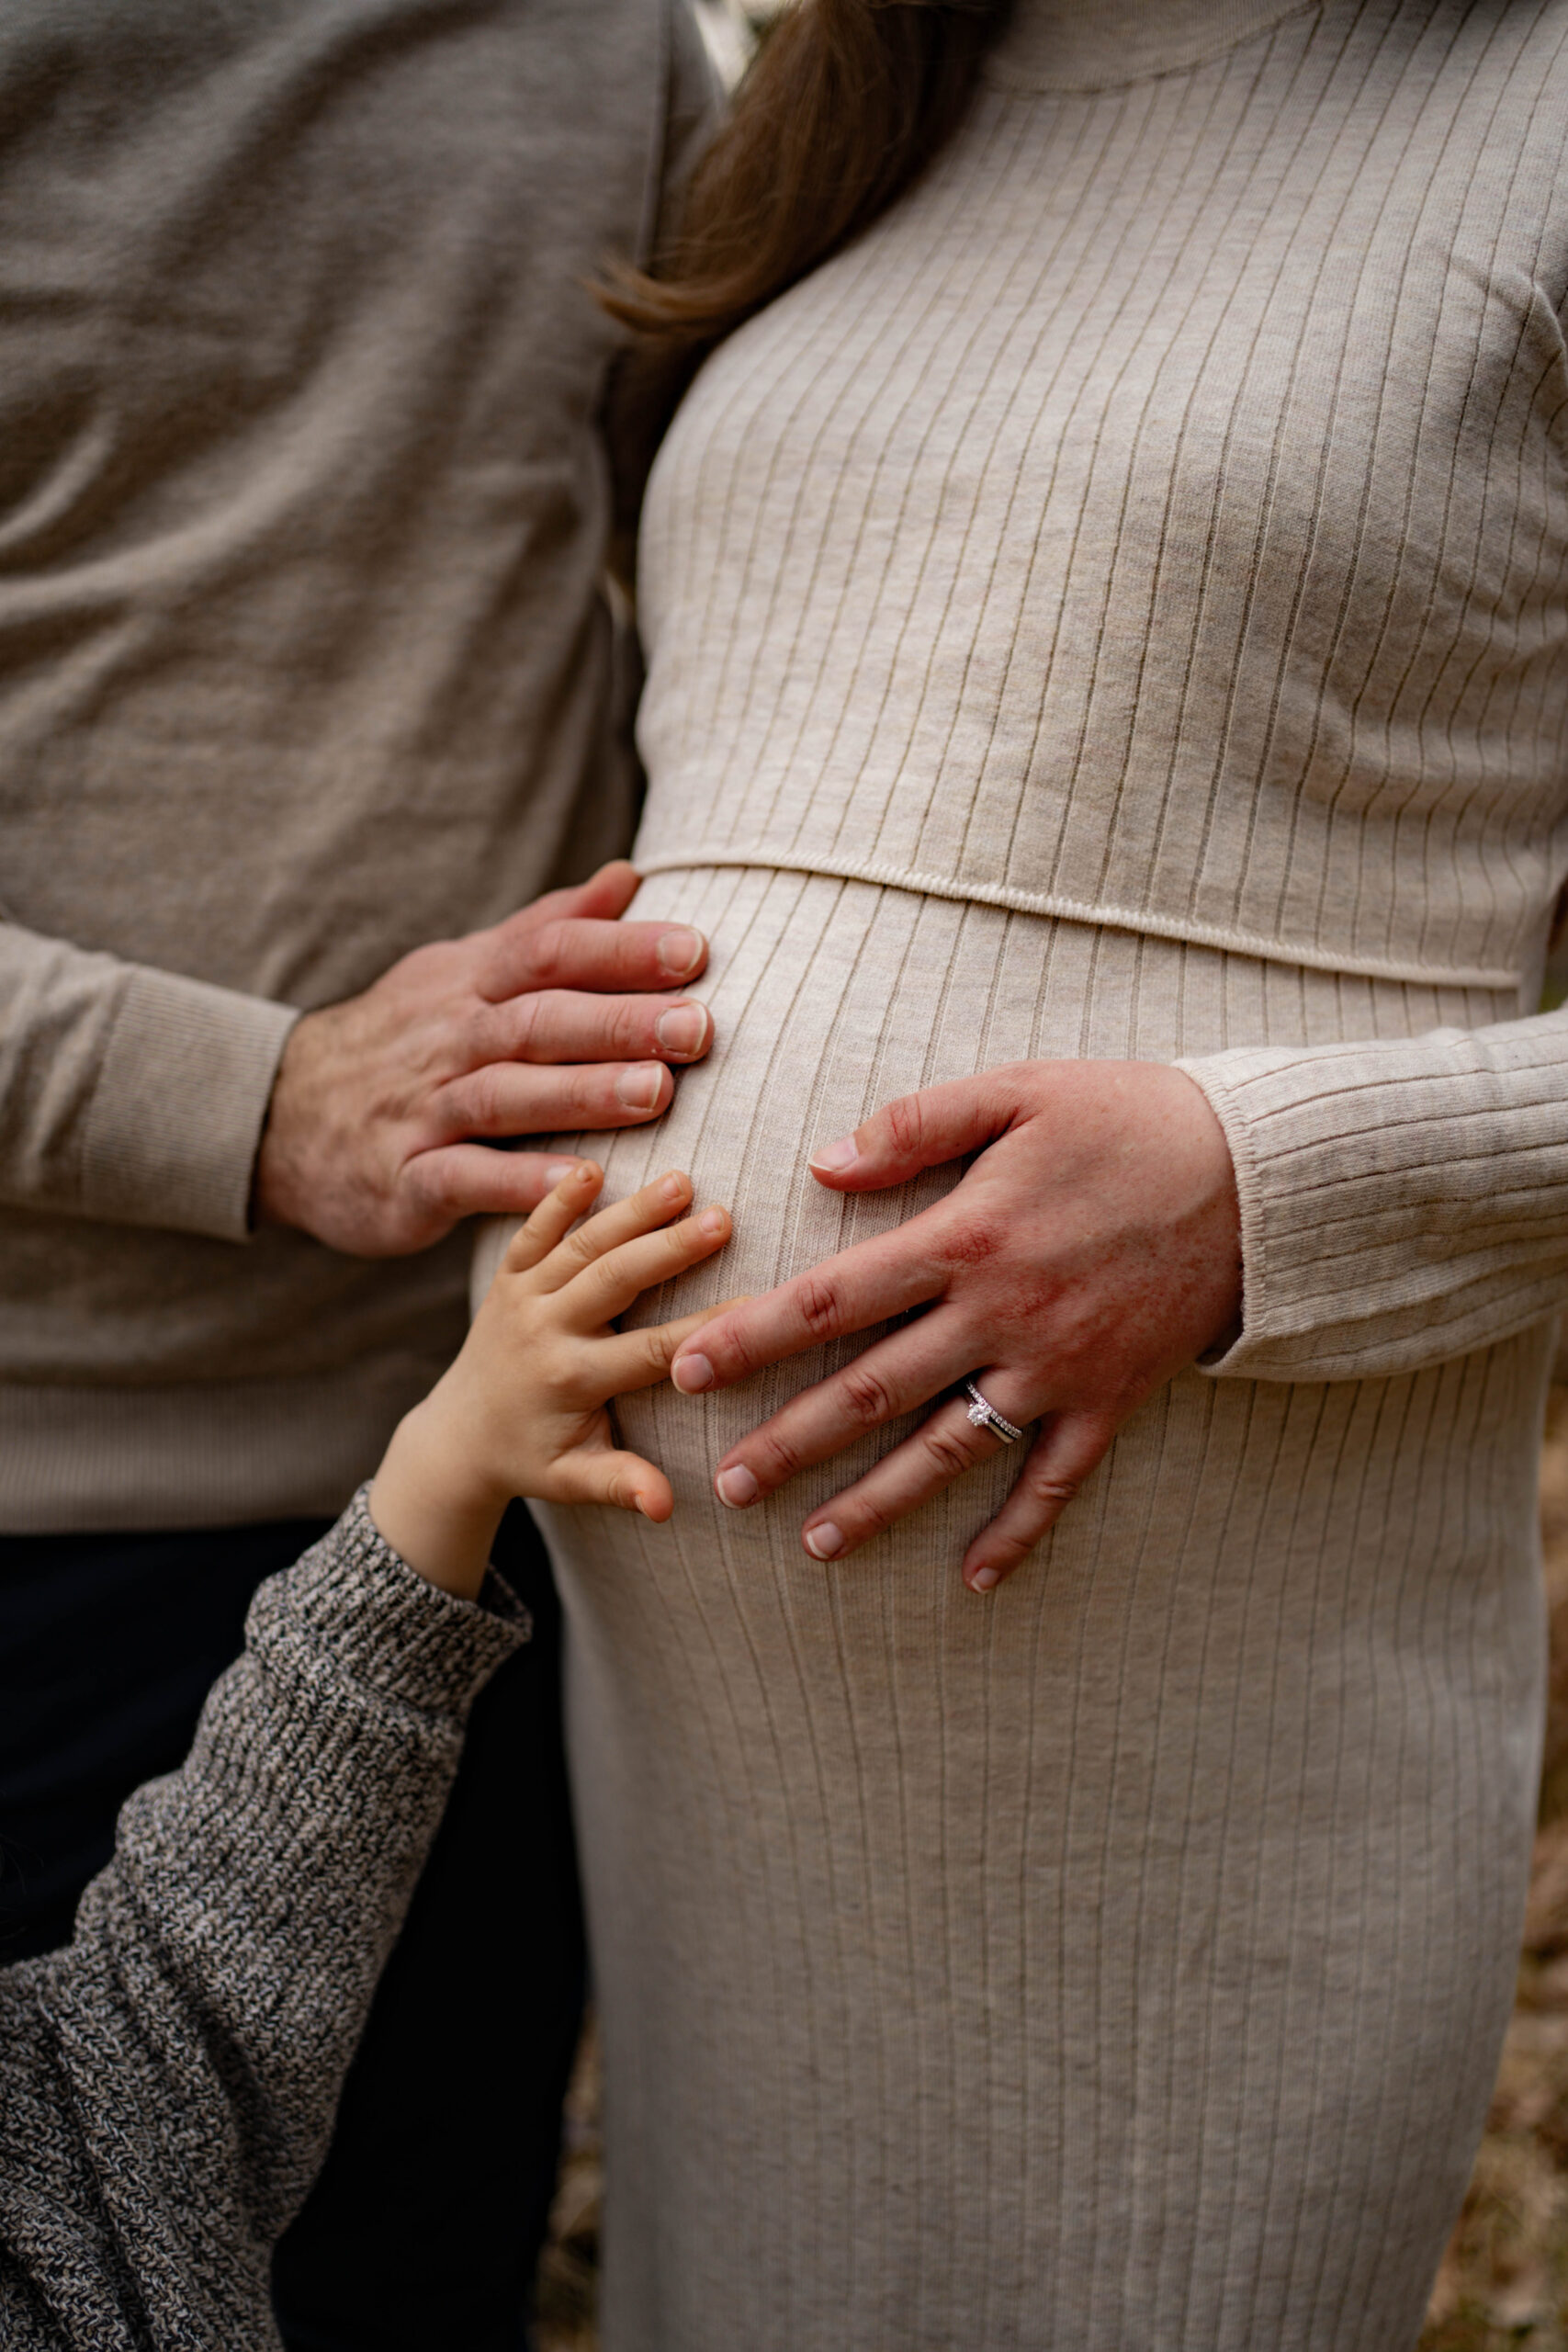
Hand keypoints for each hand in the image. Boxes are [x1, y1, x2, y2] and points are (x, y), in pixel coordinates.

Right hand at [254, 861, 712, 1254]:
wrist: (280, 1118)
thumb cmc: (405, 1042)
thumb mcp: (464, 970)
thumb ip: (548, 929)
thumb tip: (628, 878)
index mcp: (470, 983)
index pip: (549, 952)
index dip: (620, 949)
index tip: (696, 950)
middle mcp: (449, 1040)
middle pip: (537, 1020)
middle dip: (619, 1021)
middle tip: (697, 1028)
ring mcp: (423, 1110)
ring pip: (505, 1095)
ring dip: (580, 1093)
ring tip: (655, 1094)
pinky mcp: (404, 1180)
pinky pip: (463, 1178)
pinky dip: (519, 1183)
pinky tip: (579, 1184)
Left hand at [369, 1162, 733, 1595]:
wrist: (458, 1436)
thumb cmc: (533, 1460)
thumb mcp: (575, 1481)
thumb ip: (621, 1485)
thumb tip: (666, 1508)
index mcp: (571, 1379)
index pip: (651, 1350)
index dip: (705, 1330)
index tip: (757, 1305)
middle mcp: (544, 1332)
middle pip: (614, 1281)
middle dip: (669, 1248)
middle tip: (724, 1218)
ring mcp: (522, 1299)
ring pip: (581, 1246)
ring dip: (630, 1212)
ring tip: (682, 1182)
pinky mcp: (507, 1278)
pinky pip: (531, 1232)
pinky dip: (557, 1199)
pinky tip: (592, 1165)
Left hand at [668, 1060, 1241, 1592]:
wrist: (1261, 1174)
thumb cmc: (1130, 1117)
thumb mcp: (1019, 1089)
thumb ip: (914, 1124)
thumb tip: (821, 1164)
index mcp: (966, 1236)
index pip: (834, 1298)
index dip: (752, 1336)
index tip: (687, 1367)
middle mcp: (1000, 1314)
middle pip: (873, 1391)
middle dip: (791, 1442)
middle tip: (726, 1486)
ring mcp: (1057, 1366)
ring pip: (949, 1450)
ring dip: (878, 1503)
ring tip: (813, 1545)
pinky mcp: (1113, 1397)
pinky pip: (1055, 1479)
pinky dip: (1016, 1533)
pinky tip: (974, 1580)